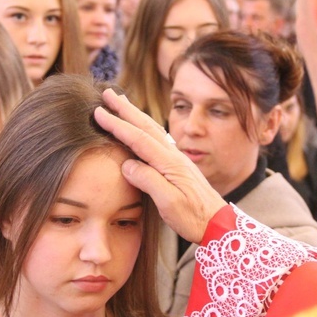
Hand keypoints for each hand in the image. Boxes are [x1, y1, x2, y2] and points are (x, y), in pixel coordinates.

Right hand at [95, 89, 226, 243]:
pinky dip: (144, 128)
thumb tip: (127, 164)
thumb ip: (148, 181)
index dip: (118, 125)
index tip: (99, 112)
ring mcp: (177, 160)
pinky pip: (157, 140)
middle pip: (146, 126)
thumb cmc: (194, 218)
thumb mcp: (169, 204)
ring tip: (121, 102)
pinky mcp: (178, 166)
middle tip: (107, 93)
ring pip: (153, 130)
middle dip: (125, 109)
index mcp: (170, 163)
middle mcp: (174, 156)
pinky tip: (141, 128)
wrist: (218, 224)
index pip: (139, 138)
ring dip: (135, 114)